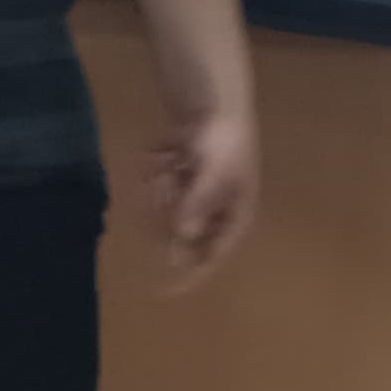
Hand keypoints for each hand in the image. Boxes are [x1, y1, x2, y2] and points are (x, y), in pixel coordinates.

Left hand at [145, 106, 257, 289]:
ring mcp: (197, 188)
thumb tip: (181, 239)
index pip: (211, 257)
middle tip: (163, 180)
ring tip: (165, 159)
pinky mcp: (181, 170)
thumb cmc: (224, 141)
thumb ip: (196, 207)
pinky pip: (158, 181)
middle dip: (165, 207)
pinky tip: (163, 147)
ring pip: (164, 204)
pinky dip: (156, 166)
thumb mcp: (212, 177)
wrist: (215, 97)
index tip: (161, 292)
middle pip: (179, 229)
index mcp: (234, 216)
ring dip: (158, 183)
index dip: (188, 276)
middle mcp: (216, 207)